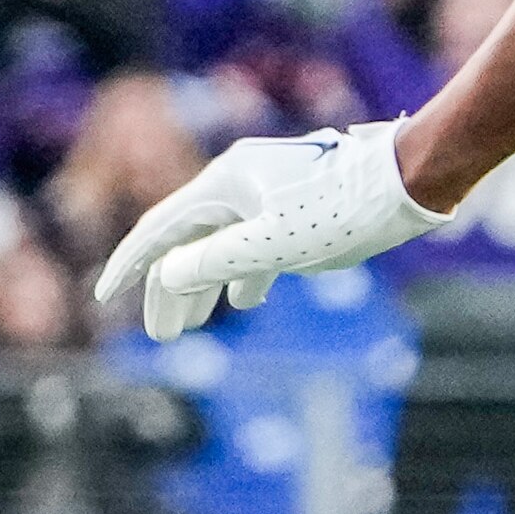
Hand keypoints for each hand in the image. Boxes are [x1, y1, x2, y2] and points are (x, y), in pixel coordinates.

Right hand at [93, 120, 454, 338]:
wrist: (408, 178)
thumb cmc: (344, 211)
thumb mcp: (274, 244)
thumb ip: (217, 261)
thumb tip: (169, 273)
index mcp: (222, 185)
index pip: (159, 231)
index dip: (130, 266)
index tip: (106, 297)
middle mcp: (237, 183)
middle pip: (187, 242)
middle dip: (171, 290)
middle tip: (162, 335)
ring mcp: (267, 192)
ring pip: (222, 243)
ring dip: (205, 285)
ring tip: (191, 327)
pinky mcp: (296, 204)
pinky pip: (255, 241)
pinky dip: (244, 272)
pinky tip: (247, 301)